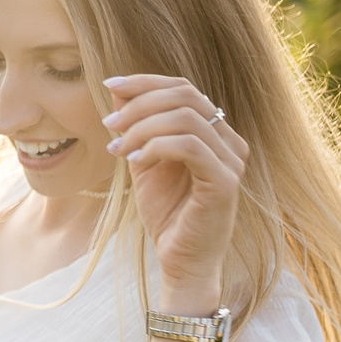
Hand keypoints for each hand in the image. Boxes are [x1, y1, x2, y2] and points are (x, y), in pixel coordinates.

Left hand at [101, 75, 245, 307]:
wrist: (180, 260)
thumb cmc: (167, 213)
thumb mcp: (144, 161)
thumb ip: (136, 127)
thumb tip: (118, 89)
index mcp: (214, 132)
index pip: (184, 89)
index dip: (146, 81)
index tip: (110, 85)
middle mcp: (229, 141)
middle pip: (186, 96)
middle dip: (140, 104)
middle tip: (109, 124)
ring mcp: (231, 160)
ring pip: (186, 118)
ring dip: (143, 127)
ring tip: (117, 148)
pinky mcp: (225, 182)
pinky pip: (191, 146)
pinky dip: (157, 146)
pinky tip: (135, 159)